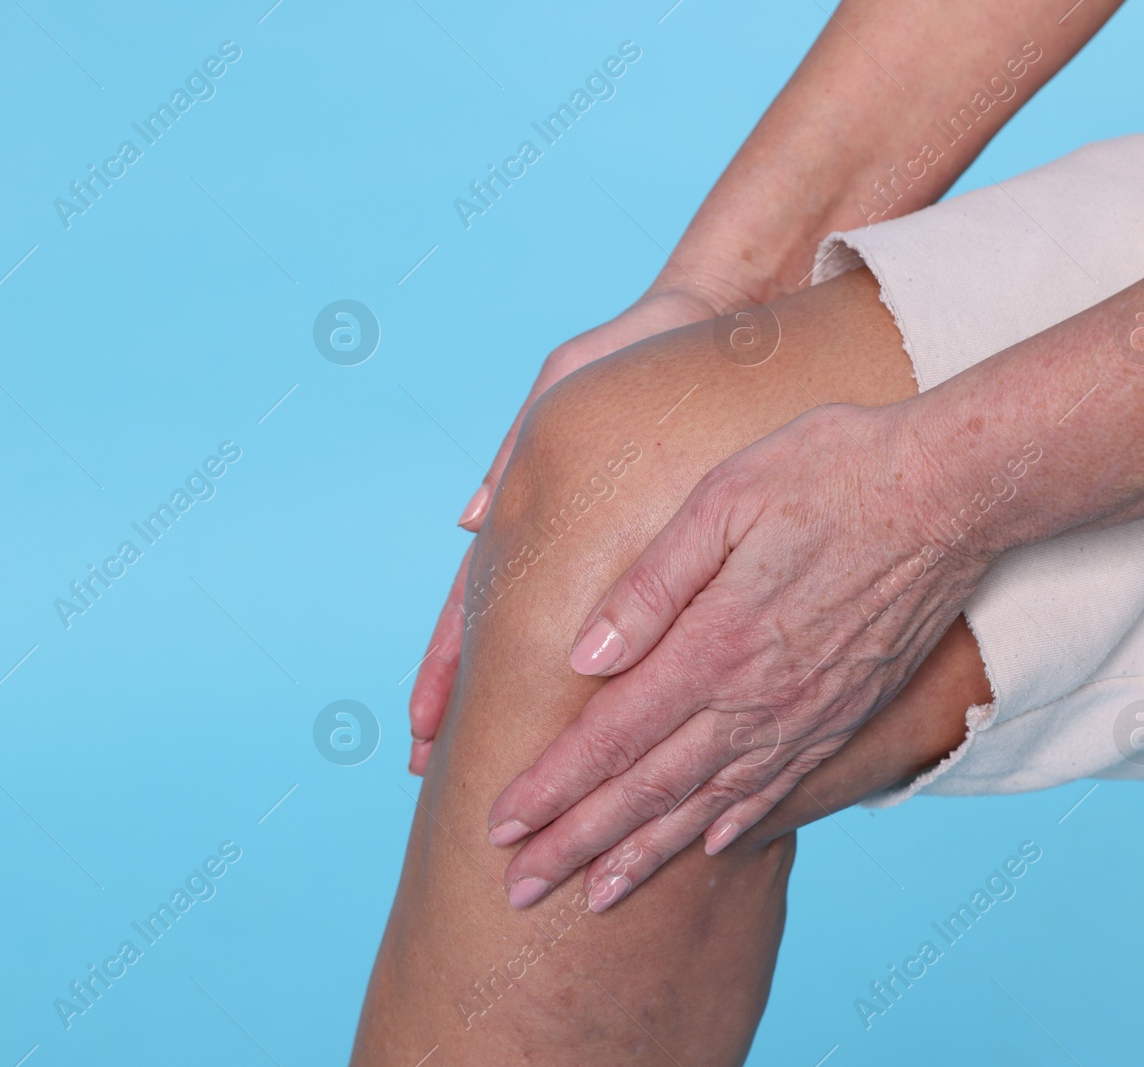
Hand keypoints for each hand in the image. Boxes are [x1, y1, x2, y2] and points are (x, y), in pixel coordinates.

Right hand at [407, 285, 732, 773]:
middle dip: (472, 708)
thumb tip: (471, 523)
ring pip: (556, 641)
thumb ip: (521, 441)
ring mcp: (606, 541)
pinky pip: (630, 614)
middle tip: (443, 775)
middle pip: (506, 642)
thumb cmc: (643, 340)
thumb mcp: (573, 374)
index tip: (423, 729)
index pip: (476, 605)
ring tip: (498, 767)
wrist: (720, 317)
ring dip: (521, 704)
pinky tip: (593, 720)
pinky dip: (601, 667)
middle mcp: (565, 537)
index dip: (447, 669)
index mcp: (535, 504)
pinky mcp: (660, 539)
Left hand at [486, 399, 996, 907]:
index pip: (612, 736)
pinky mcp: (845, 715)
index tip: (499, 826)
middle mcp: (758, 699)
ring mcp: (806, 716)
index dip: (551, 788)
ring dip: (644, 854)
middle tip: (519, 889)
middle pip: (649, 789)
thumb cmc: (830, 472)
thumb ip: (651, 586)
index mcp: (716, 643)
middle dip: (577, 843)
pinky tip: (702, 848)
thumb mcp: (724, 500)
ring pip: (707, 805)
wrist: (953, 491)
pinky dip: (731, 827)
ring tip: (594, 896)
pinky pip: (778, 789)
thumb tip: (583, 656)